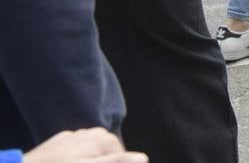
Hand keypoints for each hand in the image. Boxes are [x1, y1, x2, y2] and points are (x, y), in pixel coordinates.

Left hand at [23, 128, 145, 162]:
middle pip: (108, 151)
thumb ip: (116, 161)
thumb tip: (144, 158)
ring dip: (91, 159)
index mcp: (103, 138)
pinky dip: (77, 158)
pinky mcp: (61, 140)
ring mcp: (75, 134)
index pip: (123, 155)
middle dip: (104, 161)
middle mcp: (92, 131)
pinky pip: (77, 149)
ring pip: (92, 150)